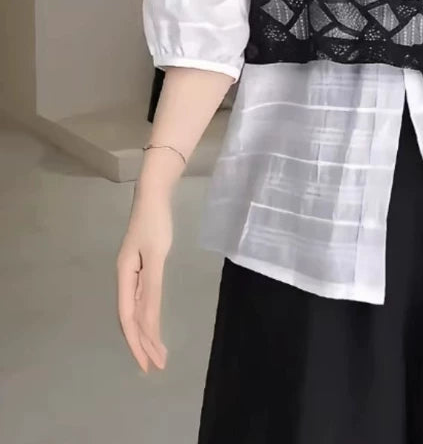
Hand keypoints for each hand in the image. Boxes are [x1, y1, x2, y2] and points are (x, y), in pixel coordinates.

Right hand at [116, 184, 172, 372]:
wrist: (154, 196)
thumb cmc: (155, 223)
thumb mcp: (156, 255)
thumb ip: (151, 288)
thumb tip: (147, 320)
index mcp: (124, 276)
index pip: (129, 317)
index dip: (137, 341)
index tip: (147, 362)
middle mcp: (126, 278)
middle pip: (131, 318)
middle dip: (143, 343)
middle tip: (157, 366)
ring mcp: (133, 273)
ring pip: (137, 310)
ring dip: (147, 332)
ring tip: (159, 352)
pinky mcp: (143, 266)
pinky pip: (143, 298)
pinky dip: (149, 315)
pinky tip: (154, 325)